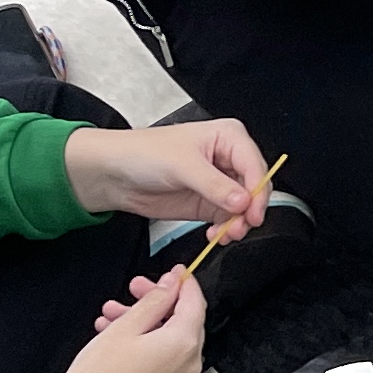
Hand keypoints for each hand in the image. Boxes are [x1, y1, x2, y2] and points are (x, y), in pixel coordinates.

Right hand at [43, 268, 207, 372]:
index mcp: (185, 345)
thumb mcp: (126, 327)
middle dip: (157, 302)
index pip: (195, 304)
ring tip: (111, 313)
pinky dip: (143, 342)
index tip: (174, 271)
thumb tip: (172, 285)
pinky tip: (113, 334)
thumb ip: (154, 301)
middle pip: (182, 321)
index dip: (184, 283)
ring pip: (167, 339)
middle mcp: (189, 365)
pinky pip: (161, 358)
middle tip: (133, 288)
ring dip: (143, 321)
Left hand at [63, 117, 269, 232]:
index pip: (254, 165)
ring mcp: (219, 183)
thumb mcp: (182, 165)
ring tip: (226, 233)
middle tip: (240, 226)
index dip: (258, 190)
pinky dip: (226, 230)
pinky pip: (229, 219)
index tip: (253, 212)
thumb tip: (243, 201)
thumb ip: (215, 185)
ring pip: (245, 207)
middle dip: (249, 210)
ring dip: (239, 223)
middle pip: (255, 187)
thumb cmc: (142, 153)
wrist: (114, 174)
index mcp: (228, 138)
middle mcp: (227, 159)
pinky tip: (216, 234)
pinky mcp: (209, 203)